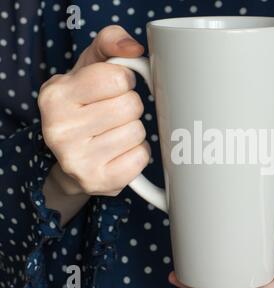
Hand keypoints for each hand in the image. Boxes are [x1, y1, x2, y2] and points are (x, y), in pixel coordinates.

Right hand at [39, 25, 149, 197]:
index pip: (118, 78)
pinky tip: (120, 152)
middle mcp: (59, 129)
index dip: (124, 81)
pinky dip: (138, 153)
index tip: (114, 88)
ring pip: (138, 132)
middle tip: (114, 113)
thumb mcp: (90, 66)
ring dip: (134, 131)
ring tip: (114, 133)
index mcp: (55, 94)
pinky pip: (141, 158)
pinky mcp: (98, 181)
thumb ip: (111, 43)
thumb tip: (135, 48)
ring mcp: (77, 160)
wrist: (71, 156)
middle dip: (130, 106)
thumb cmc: (86, 103)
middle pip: (131, 106)